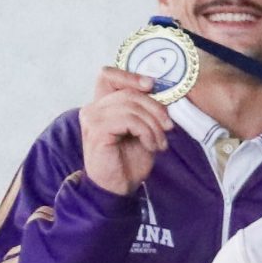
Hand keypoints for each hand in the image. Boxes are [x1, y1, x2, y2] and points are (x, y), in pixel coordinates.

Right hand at [79, 67, 171, 196]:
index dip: (130, 75)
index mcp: (101, 105)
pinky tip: (150, 145)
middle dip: (155, 108)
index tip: (152, 85)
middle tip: (169, 127)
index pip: (108, 75)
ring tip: (160, 142)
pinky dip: (146, 132)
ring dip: (153, 125)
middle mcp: (92, 108)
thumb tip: (163, 96)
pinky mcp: (97, 131)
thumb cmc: (129, 160)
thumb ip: (144, 111)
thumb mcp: (142, 130)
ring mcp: (92, 119)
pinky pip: (128, 120)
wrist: (118, 187)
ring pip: (131, 106)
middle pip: (128, 92)